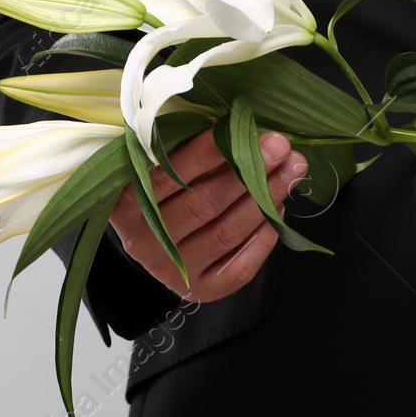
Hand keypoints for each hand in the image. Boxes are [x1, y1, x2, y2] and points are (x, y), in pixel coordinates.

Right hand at [109, 128, 307, 301]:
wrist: (148, 237)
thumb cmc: (157, 189)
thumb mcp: (156, 163)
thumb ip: (184, 146)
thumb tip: (233, 126)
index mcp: (125, 202)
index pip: (170, 174)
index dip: (210, 151)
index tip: (243, 129)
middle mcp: (144, 240)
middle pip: (205, 203)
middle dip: (248, 171)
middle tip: (279, 147)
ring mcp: (170, 269)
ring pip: (226, 233)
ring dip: (264, 200)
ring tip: (289, 172)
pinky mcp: (197, 290)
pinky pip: (238, 269)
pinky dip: (262, 241)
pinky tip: (277, 214)